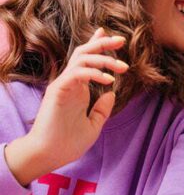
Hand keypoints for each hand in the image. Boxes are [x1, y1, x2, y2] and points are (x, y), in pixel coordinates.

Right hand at [4, 28, 127, 184]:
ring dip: (103, 58)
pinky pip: (77, 73)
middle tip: (122, 40)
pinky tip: (109, 80)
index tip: (115, 40)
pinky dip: (94, 73)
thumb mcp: (93, 126)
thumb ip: (102, 110)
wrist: (50, 154)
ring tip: (122, 66)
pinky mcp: (58, 90)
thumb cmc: (68, 143)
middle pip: (85, 53)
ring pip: (81, 59)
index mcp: (78, 89)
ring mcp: (63, 85)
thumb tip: (112, 93)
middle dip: (103, 44)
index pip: (88, 62)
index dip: (99, 47)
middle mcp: (70, 83)